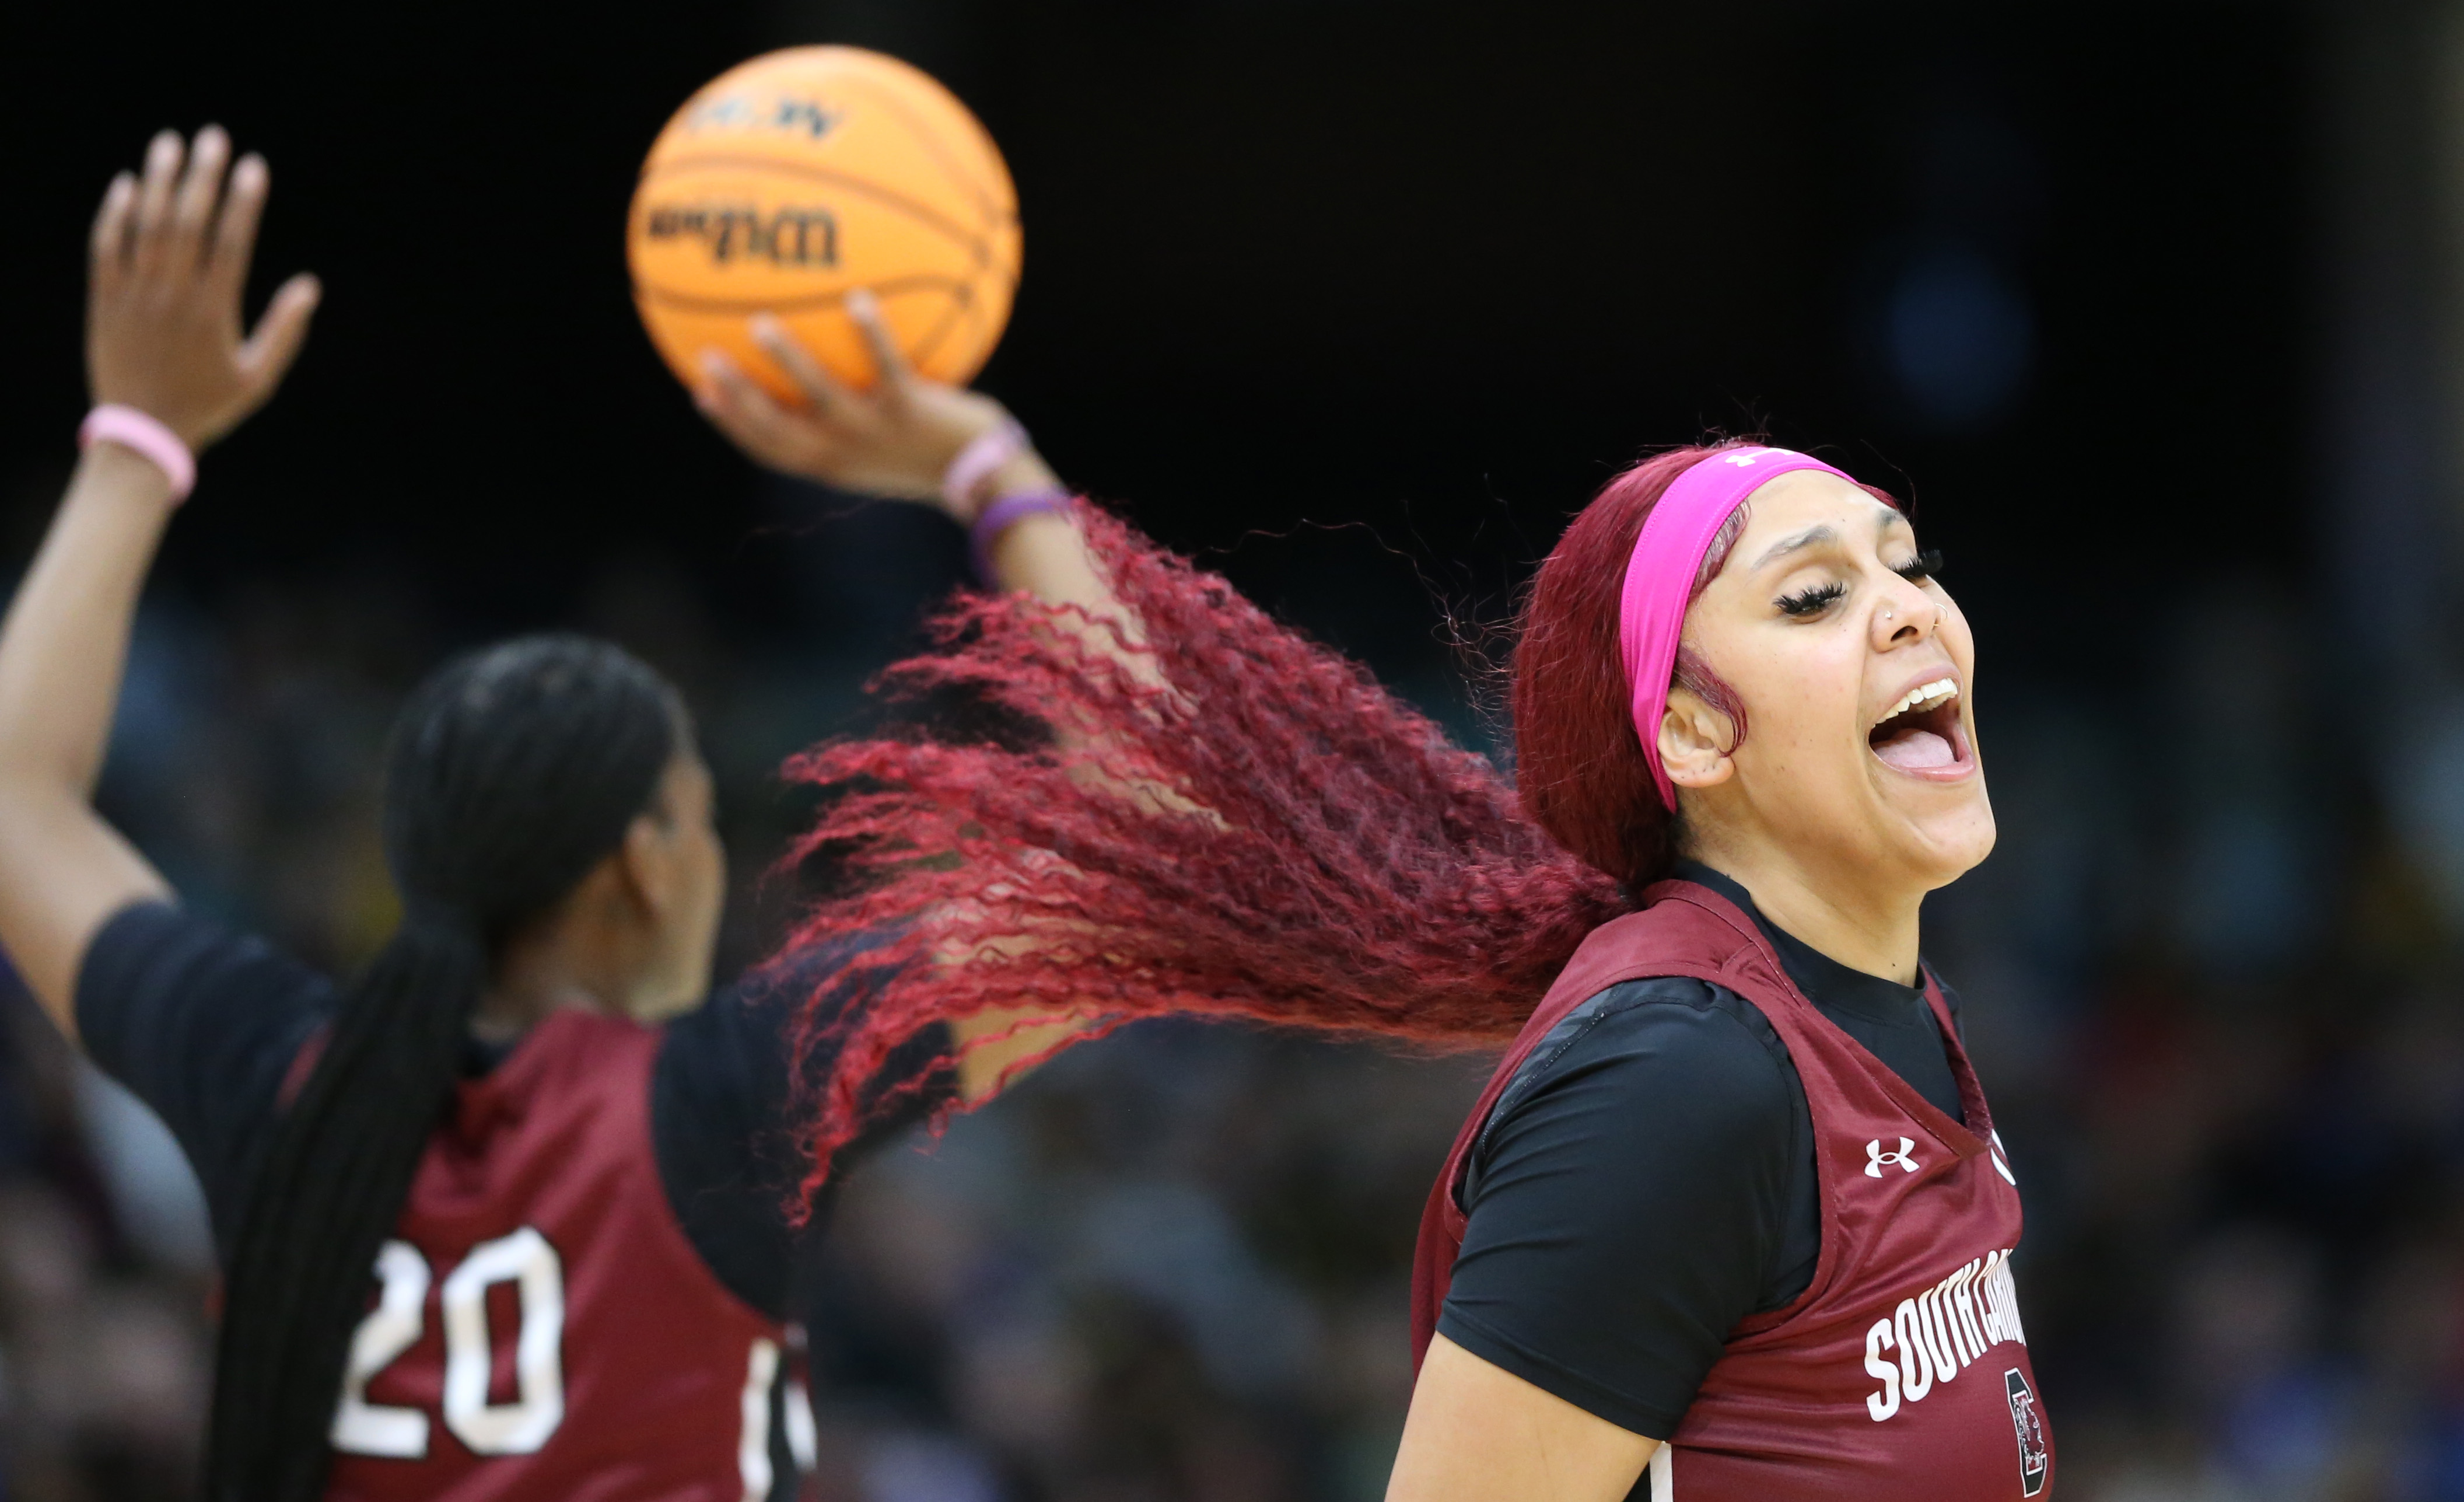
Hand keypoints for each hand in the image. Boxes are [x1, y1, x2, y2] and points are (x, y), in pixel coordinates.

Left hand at [88, 127, 320, 452]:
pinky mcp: (104, 301)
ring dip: (160, 181)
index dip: (243, 202)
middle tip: (213, 137)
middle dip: (203, 176)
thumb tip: (311, 287)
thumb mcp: (258, 378)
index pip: (232, 244)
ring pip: (146, 227)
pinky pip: (106, 248)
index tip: (253, 167)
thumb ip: (285, 331)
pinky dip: (115, 215)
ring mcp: (134, 296)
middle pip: (188, 223)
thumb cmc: (208, 406)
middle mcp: (173, 297)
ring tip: (170, 143)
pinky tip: (128, 184)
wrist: (141, 433)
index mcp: (214, 313)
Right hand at [694, 291, 1053, 519]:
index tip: (698, 390)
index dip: (731, 422)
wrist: (987, 477)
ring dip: (788, 360)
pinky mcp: (911, 410)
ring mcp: (876, 431)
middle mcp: (845, 451)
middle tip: (706, 357)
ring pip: (821, 396)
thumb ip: (849, 411)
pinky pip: (887, 366)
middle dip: (737, 396)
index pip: (768, 448)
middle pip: (776, 427)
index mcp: (831, 462)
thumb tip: (828, 366)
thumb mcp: (883, 441)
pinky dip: (872, 335)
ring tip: (761, 323)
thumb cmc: (930, 452)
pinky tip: (858, 297)